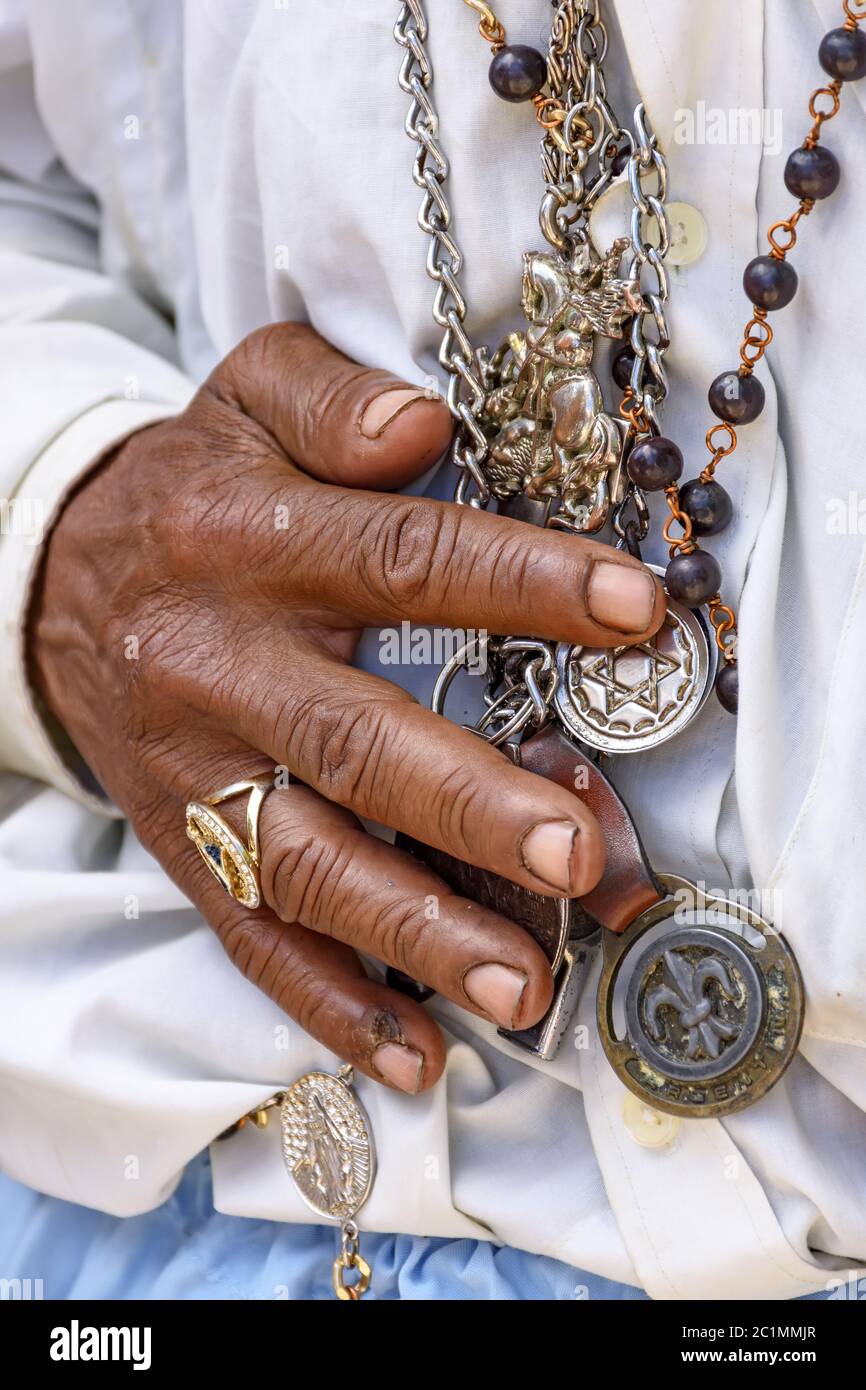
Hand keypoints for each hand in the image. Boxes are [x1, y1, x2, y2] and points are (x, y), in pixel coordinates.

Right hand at [30, 324, 664, 1093]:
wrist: (48, 582)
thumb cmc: (190, 490)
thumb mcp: (243, 400)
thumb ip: (327, 397)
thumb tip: (422, 425)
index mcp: (248, 540)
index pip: (398, 559)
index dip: (518, 584)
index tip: (633, 611)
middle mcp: (219, 662)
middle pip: (351, 739)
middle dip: (469, 803)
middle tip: (579, 851)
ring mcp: (197, 769)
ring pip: (303, 862)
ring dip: (413, 931)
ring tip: (520, 985)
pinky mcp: (182, 843)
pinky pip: (249, 934)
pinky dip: (330, 1001)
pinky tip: (414, 1052)